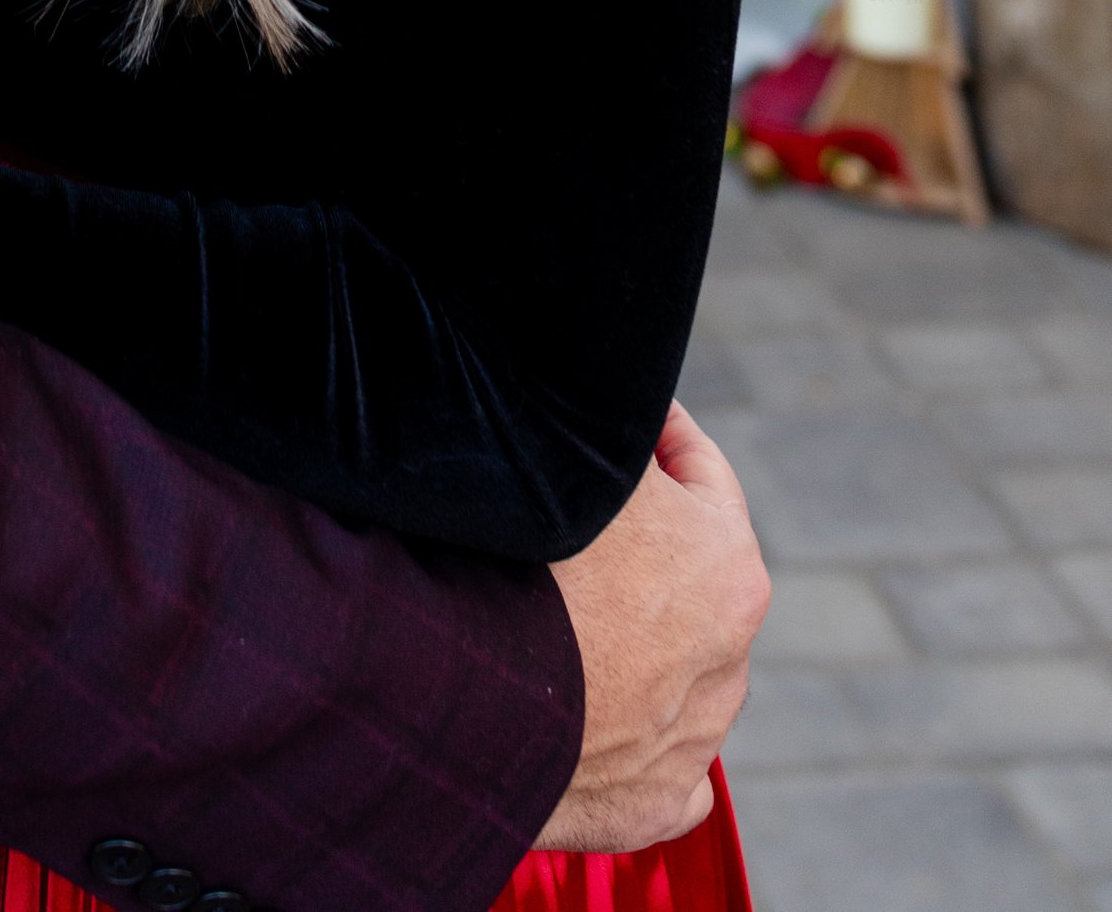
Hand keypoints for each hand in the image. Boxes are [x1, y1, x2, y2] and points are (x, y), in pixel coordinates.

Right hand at [537, 407, 767, 850]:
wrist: (465, 695)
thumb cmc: (520, 564)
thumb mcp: (571, 460)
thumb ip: (607, 432)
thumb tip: (597, 391)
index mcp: (729, 567)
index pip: (700, 470)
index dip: (656, 432)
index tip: (621, 419)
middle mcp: (730, 660)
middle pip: (690, 573)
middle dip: (645, 541)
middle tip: (577, 512)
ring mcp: (692, 741)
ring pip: (677, 668)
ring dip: (635, 636)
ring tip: (559, 607)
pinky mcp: (649, 804)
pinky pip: (658, 761)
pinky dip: (630, 734)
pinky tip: (588, 705)